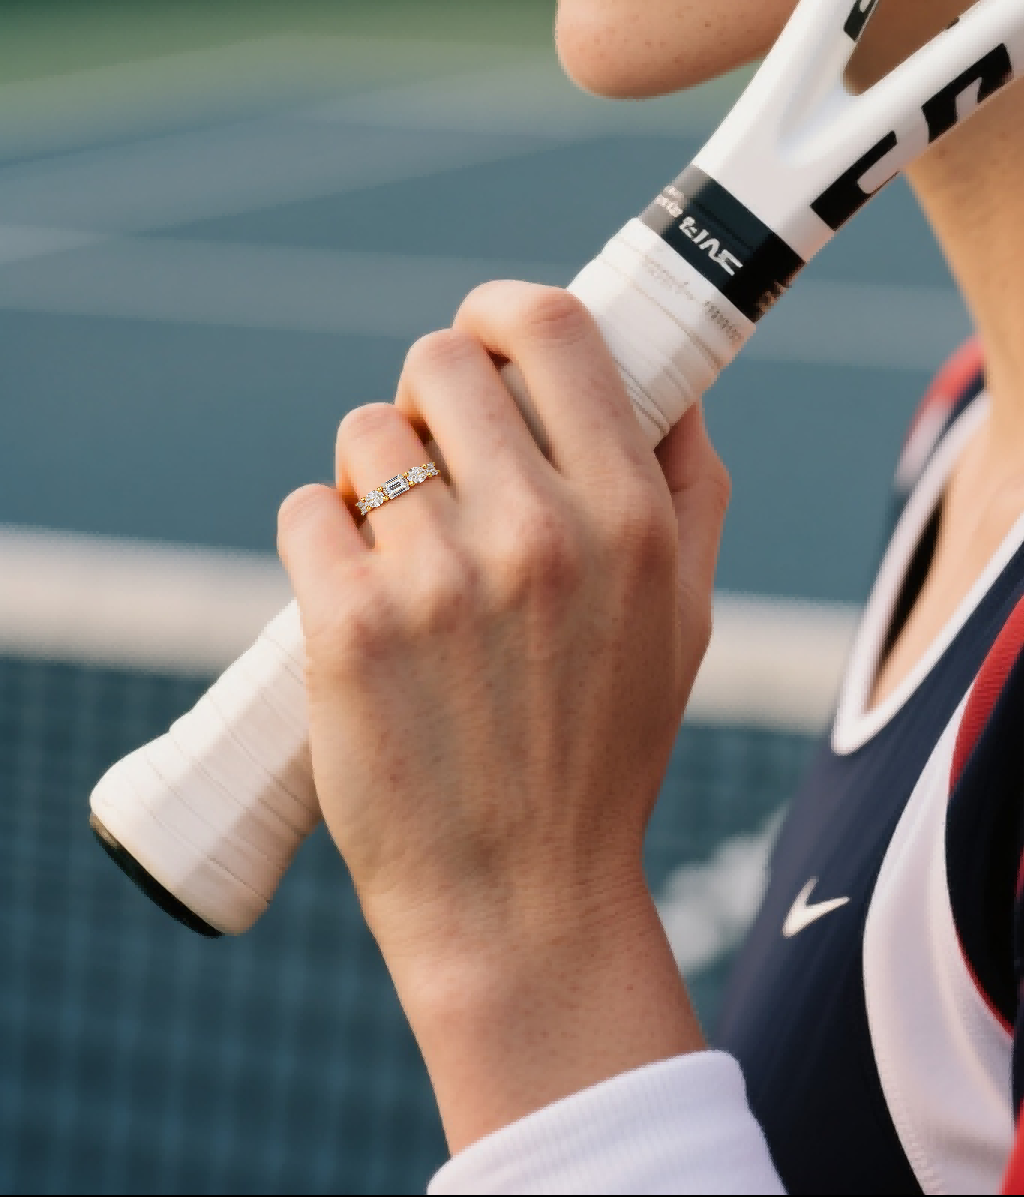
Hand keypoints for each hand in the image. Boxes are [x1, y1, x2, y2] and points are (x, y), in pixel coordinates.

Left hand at [278, 281, 729, 1151]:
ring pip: (363, 431)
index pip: (552, 329)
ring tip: (399, 544)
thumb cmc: (604, 752)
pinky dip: (319, 534)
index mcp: (628, 518)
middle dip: (428, 395)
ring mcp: (437, 581)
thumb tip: (665, 376)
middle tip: (436, 457)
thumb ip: (688, 484)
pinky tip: (351, 587)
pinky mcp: (347, 628)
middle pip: (439, 362)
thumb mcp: (688, 616)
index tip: (485, 331)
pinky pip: (305, 509)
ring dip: (371, 470)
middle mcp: (538, 535)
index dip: (502, 309)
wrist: (521, 903)